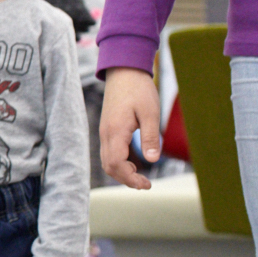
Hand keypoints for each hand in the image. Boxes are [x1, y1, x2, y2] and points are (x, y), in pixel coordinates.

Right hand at [99, 67, 161, 188]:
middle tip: (146, 184)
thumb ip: (150, 137)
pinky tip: (133, 163)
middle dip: (126, 179)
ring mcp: (104, 132)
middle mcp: (106, 134)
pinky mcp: (107, 129)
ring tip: (140, 177)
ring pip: (107, 161)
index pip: (115, 164)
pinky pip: (108, 152)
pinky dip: (119, 163)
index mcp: (115, 131)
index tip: (146, 184)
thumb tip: (152, 160)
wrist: (124, 71)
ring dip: (122, 172)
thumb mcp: (150, 112)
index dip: (130, 178)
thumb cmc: (139, 90)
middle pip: (109, 166)